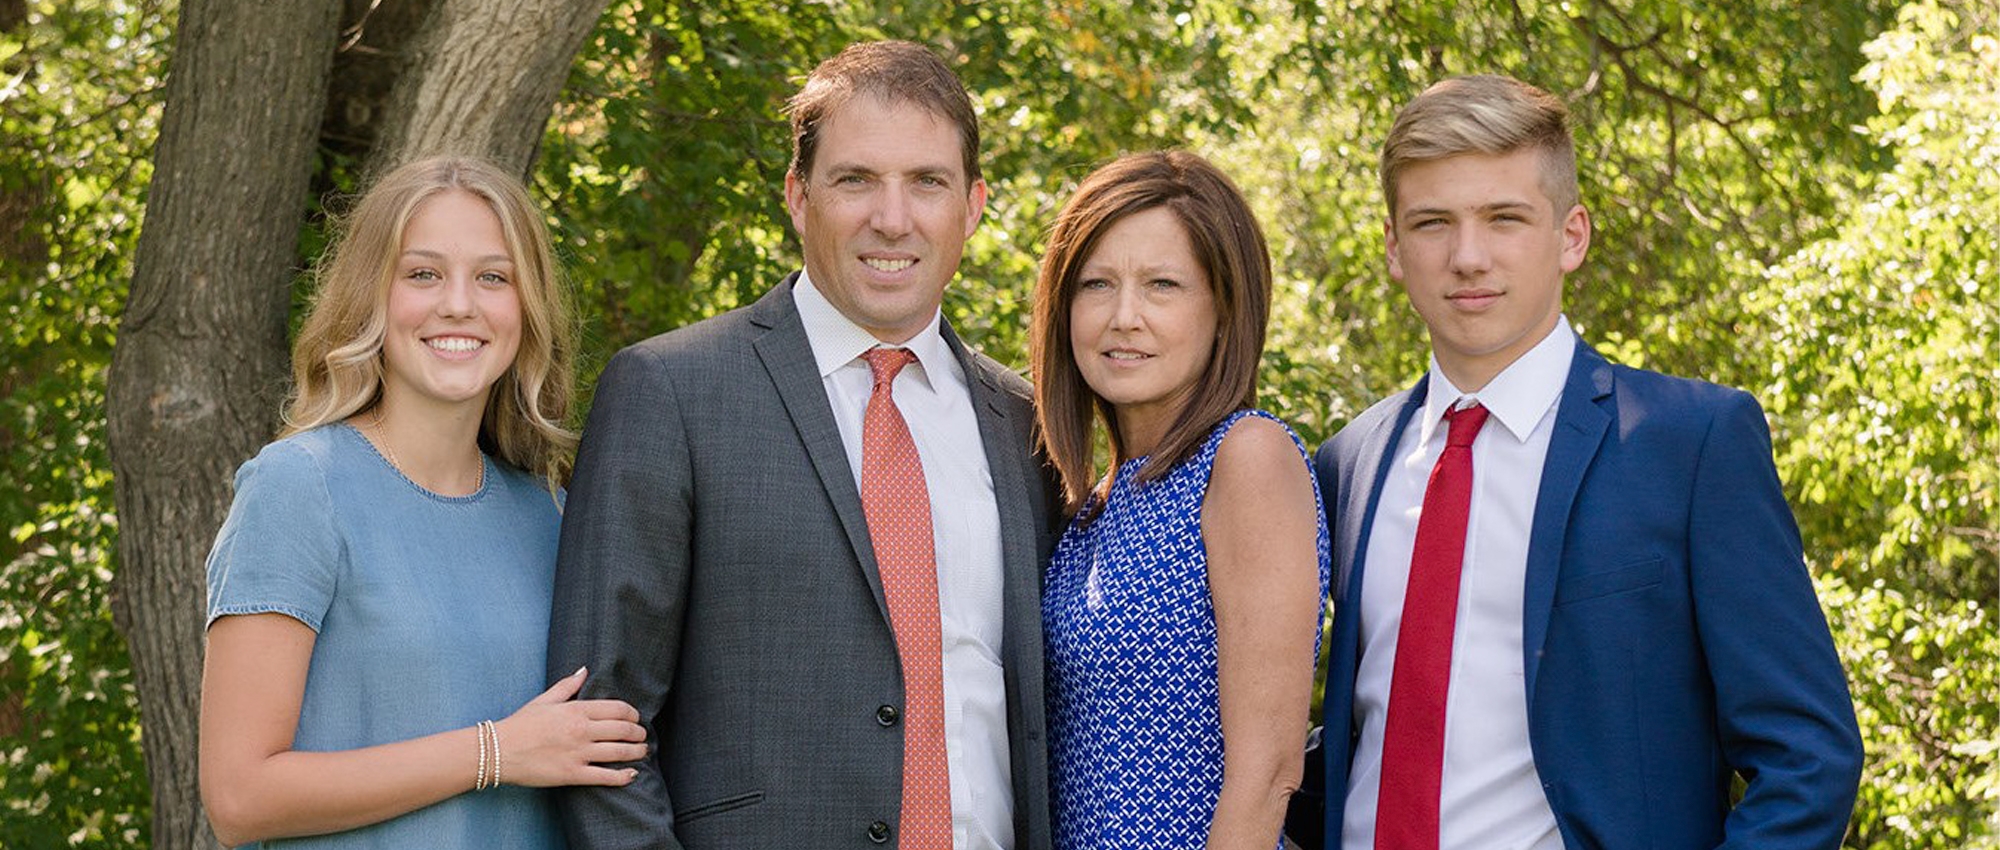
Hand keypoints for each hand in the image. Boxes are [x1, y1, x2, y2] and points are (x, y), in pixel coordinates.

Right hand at [492, 667, 646, 787]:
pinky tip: (631, 774)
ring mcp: (578, 753)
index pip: (617, 709)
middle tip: (642, 736)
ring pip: (619, 752)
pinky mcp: (572, 774)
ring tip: (642, 752)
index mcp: (576, 710)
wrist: (498, 750)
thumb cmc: (520, 724)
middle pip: (623, 730)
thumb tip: (584, 669)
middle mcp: (581, 730)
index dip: (632, 714)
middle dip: (638, 733)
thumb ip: (568, 685)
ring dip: (636, 752)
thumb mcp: (544, 699)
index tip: (635, 718)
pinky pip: (605, 776)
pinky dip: (623, 776)